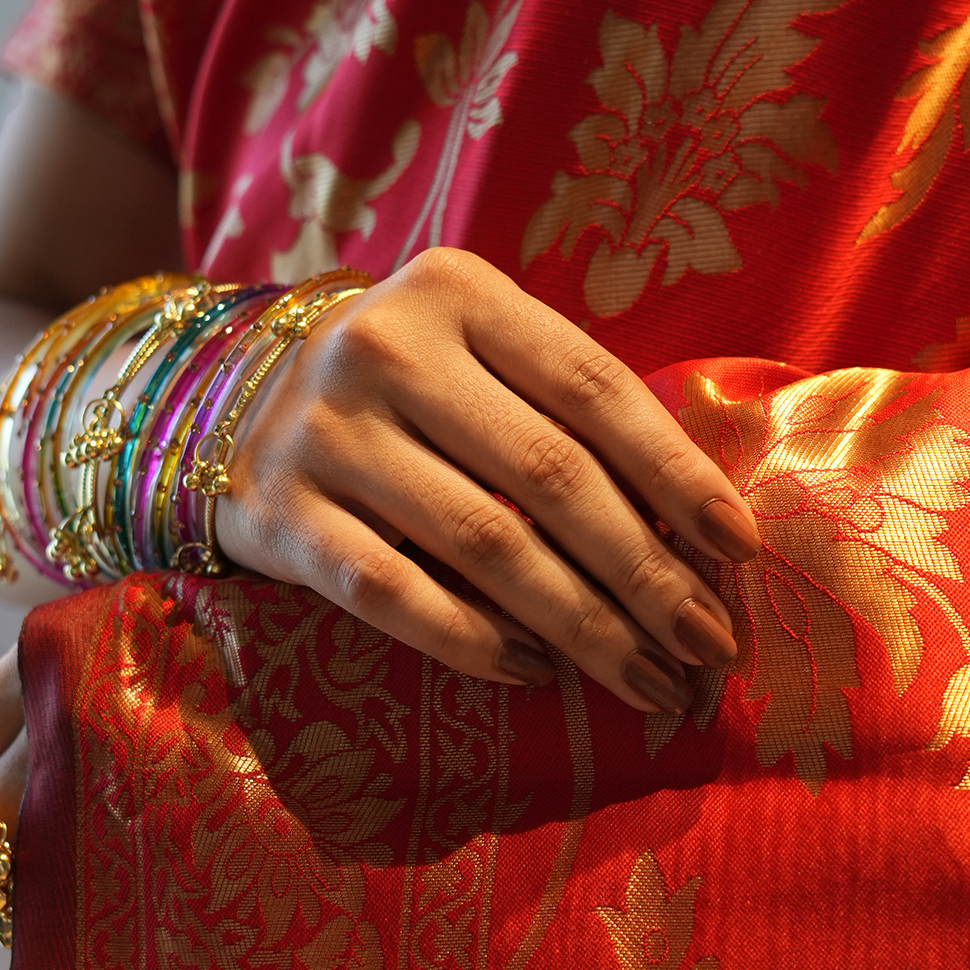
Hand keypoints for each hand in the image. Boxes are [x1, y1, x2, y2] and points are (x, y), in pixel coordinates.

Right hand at [215, 248, 758, 712]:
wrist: (229, 406)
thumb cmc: (407, 390)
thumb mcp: (478, 354)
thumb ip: (569, 410)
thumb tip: (702, 531)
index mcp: (457, 291)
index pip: (593, 388)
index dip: (677, 473)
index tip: (740, 550)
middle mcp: (385, 348)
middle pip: (549, 476)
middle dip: (646, 572)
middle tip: (708, 643)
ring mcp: (325, 433)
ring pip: (484, 544)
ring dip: (582, 626)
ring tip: (647, 678)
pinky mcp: (279, 517)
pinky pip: (395, 595)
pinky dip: (474, 642)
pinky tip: (535, 673)